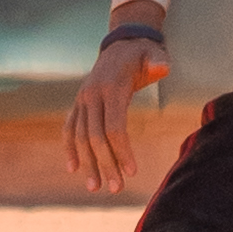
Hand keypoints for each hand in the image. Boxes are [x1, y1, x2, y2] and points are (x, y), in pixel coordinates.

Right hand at [64, 9, 167, 194]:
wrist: (121, 43)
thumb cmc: (143, 54)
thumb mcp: (154, 54)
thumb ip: (158, 61)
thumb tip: (163, 67)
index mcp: (110, 87)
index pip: (114, 127)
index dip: (121, 150)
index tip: (132, 171)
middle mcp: (91, 95)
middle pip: (95, 137)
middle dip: (105, 164)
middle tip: (116, 188)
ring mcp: (82, 100)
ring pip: (80, 137)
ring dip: (87, 163)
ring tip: (95, 187)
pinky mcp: (78, 104)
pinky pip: (70, 129)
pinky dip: (70, 148)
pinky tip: (74, 168)